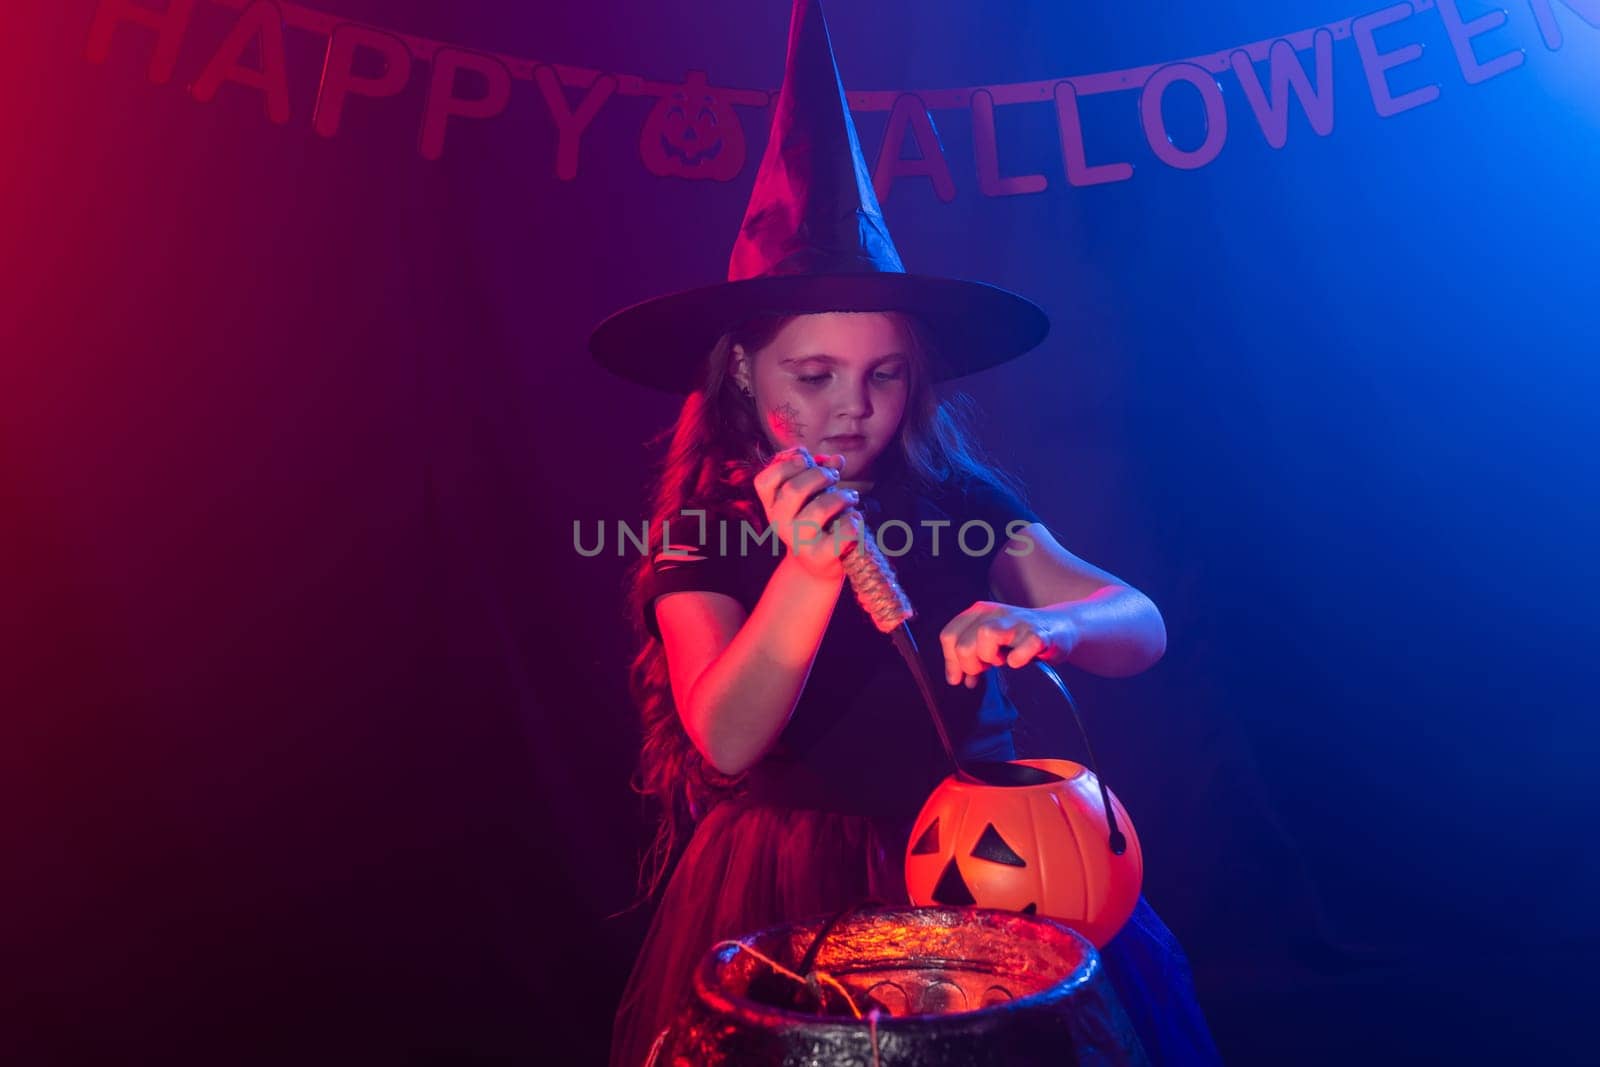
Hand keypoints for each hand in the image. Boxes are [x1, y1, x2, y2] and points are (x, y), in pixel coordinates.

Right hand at [751, 446, 862, 581]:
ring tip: (851, 498)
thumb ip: (819, 472)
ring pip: (819, 508)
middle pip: (794, 490)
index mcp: (772, 505)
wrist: (815, 566)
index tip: (806, 459)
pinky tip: (855, 518)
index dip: (785, 464)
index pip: (764, 481)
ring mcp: (798, 540)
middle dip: (820, 475)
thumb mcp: (809, 497)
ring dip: (841, 497)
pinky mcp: (820, 555)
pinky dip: (853, 520)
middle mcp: (780, 523)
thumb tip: (836, 459)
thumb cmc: (814, 522)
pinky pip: (842, 532)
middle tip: (834, 476)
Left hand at [939, 602, 1077, 687]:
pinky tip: (1018, 662)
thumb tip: (956, 679)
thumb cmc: (1019, 638)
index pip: (949, 636)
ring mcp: (1018, 622)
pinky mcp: (1039, 634)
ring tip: (1001, 661)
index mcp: (980, 612)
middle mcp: (996, 613)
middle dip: (969, 665)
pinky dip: (1017, 660)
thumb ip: (970, 657)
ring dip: (989, 657)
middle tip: (983, 670)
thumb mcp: (989, 643)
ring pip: (986, 635)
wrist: (1058, 627)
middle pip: (964, 643)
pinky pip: (1022, 648)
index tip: (959, 678)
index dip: (950, 662)